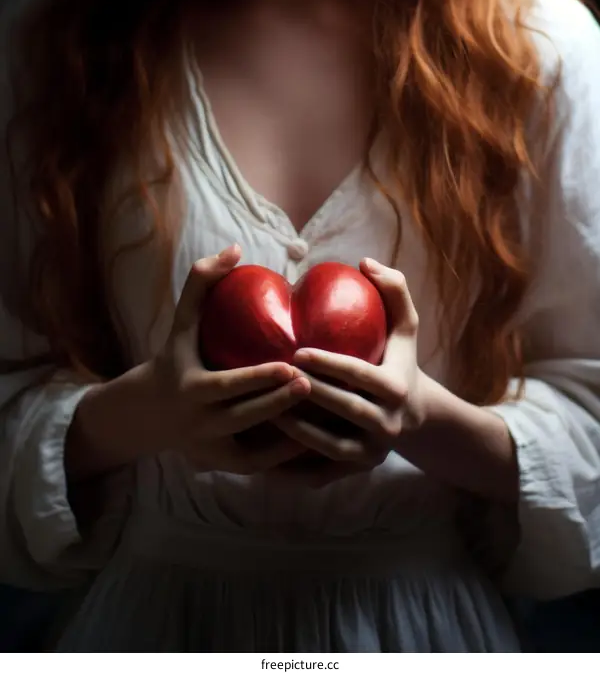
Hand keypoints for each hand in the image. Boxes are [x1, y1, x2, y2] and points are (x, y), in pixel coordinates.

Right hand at [150, 245, 311, 473]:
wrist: (147, 412)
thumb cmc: (173, 355)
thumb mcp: (181, 320)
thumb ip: (202, 282)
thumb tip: (235, 248)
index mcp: (192, 390)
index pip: (228, 387)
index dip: (260, 378)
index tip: (293, 365)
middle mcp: (199, 425)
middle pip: (246, 418)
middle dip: (281, 405)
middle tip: (315, 384)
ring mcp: (211, 452)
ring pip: (257, 451)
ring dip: (291, 437)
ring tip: (327, 417)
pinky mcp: (222, 467)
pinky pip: (260, 467)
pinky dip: (286, 457)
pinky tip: (317, 439)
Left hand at [269, 258, 423, 487]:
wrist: (416, 416)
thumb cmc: (399, 359)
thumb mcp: (406, 325)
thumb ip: (393, 288)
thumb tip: (364, 262)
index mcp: (397, 387)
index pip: (360, 376)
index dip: (329, 364)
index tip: (296, 352)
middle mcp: (389, 425)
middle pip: (344, 410)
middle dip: (307, 395)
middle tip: (272, 377)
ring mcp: (372, 453)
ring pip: (328, 445)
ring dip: (295, 431)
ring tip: (262, 408)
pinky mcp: (356, 471)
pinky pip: (319, 474)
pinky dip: (291, 468)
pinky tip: (261, 454)